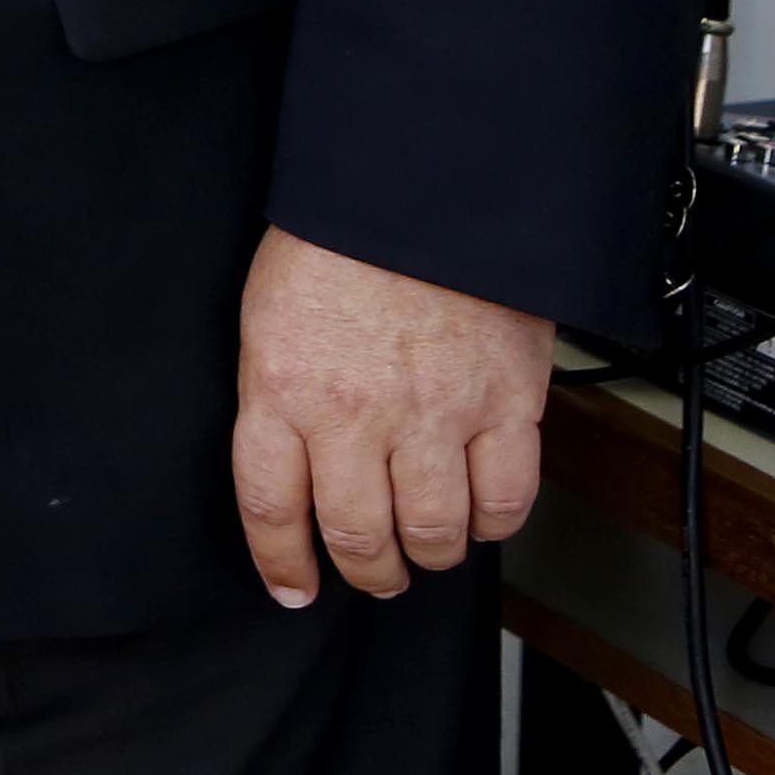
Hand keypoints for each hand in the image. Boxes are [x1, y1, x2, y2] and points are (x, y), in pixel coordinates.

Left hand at [229, 225, 552, 605]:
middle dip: (367, 570)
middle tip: (374, 573)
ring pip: (435, 533)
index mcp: (282, 387)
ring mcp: (435, 414)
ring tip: (426, 551)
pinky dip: (494, 524)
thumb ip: (279, 393)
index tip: (293, 585)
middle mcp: (355, 414)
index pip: (270, 506)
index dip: (281, 560)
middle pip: (359, 535)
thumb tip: (287, 459)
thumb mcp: (268, 314)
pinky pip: (506, 499)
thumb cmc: (337, 240)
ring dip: (430, 555)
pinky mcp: (504, 405)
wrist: (418, 188)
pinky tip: (481, 517)